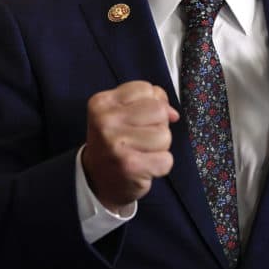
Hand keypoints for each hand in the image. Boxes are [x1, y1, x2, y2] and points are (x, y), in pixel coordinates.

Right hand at [81, 80, 178, 212]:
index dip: (151, 103)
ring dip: (160, 147)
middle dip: (158, 125)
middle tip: (140, 137)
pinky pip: (166, 159)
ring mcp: (116, 144)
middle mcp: (106, 121)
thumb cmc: (114, 141)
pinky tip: (145, 166)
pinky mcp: (130, 166)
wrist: (96, 179)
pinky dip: (161, 165)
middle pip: (159, 110)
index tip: (138, 118)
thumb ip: (147, 102)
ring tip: (142, 152)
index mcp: (102, 102)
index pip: (146, 89)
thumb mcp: (120, 113)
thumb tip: (173, 113)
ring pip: (165, 135)